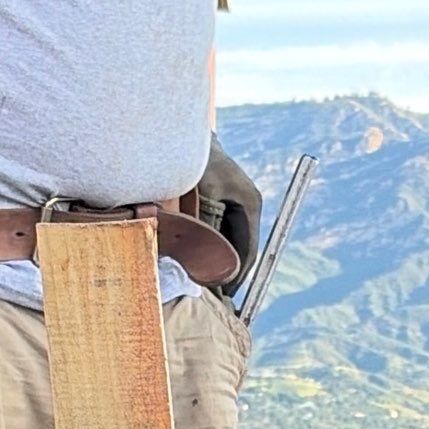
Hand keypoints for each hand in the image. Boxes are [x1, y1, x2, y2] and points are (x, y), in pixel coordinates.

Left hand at [198, 134, 260, 295]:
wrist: (179, 131)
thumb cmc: (193, 162)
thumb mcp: (201, 200)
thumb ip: (207, 233)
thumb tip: (211, 265)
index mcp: (250, 204)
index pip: (249, 252)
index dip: (236, 277)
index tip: (223, 297)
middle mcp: (246, 204)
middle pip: (240, 248)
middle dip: (225, 271)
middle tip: (210, 295)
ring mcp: (234, 201)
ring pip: (226, 240)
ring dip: (214, 258)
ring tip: (199, 279)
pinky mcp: (218, 198)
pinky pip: (216, 229)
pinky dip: (206, 244)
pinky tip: (191, 256)